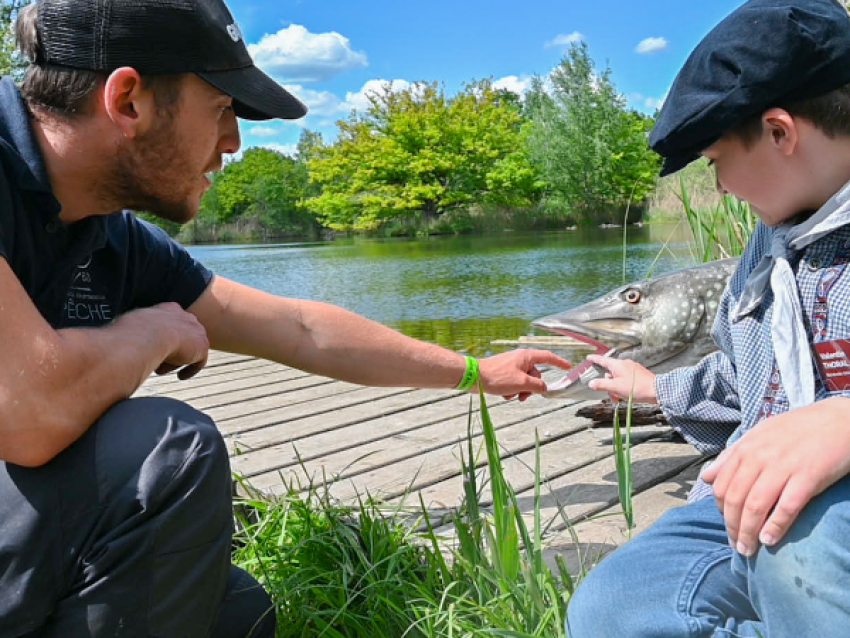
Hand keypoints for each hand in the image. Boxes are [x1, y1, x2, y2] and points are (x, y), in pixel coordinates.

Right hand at [120, 303, 209, 379]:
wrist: (148, 336)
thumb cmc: (132, 331)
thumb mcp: (130, 326)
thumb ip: (133, 330)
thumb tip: (119, 339)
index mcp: (169, 309)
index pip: (171, 322)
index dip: (163, 336)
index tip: (155, 346)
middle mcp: (186, 317)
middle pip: (182, 335)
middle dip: (172, 347)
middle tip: (158, 358)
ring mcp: (196, 331)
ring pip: (189, 349)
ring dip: (176, 360)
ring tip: (160, 368)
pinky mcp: (202, 347)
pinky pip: (199, 360)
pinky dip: (190, 369)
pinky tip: (181, 376)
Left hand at [478, 349, 570, 400]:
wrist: (474, 377)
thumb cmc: (498, 377)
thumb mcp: (522, 383)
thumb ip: (537, 385)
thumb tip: (544, 387)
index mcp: (526, 356)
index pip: (548, 357)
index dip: (559, 362)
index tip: (568, 367)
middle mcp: (520, 359)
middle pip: (535, 374)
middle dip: (531, 387)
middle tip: (523, 396)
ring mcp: (511, 366)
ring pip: (525, 381)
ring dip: (520, 391)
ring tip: (510, 395)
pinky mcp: (503, 373)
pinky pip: (514, 383)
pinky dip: (511, 390)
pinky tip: (503, 394)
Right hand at [585, 355, 656, 403]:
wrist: (656, 391)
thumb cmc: (635, 388)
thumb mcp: (615, 388)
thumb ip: (602, 385)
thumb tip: (591, 383)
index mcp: (618, 365)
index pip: (603, 360)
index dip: (594, 359)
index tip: (589, 358)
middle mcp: (625, 363)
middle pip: (610, 371)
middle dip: (608, 383)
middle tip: (611, 393)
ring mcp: (633, 368)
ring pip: (618, 376)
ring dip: (616, 386)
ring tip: (620, 396)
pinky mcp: (638, 373)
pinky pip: (626, 378)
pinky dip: (623, 385)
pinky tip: (627, 394)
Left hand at [702, 397, 849, 556]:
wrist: (840, 420)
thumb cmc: (799, 429)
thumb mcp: (760, 435)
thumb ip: (732, 456)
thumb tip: (706, 477)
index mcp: (746, 447)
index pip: (721, 486)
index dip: (721, 511)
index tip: (728, 526)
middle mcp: (760, 457)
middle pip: (735, 499)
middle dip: (732, 527)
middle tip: (736, 546)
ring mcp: (783, 467)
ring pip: (755, 506)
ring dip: (748, 533)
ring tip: (748, 550)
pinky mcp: (808, 477)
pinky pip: (786, 507)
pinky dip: (775, 527)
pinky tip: (769, 540)